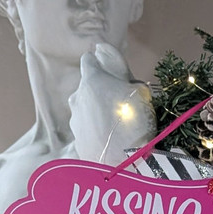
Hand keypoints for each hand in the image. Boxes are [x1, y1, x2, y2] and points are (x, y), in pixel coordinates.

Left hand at [69, 43, 154, 165]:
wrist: (123, 166)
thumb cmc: (135, 123)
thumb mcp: (137, 88)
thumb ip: (118, 66)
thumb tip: (101, 46)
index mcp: (91, 80)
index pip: (89, 59)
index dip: (102, 62)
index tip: (114, 71)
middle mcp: (77, 98)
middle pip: (87, 86)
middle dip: (101, 89)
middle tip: (121, 101)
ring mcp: (75, 121)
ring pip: (85, 108)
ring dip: (97, 111)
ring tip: (117, 125)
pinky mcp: (77, 141)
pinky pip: (87, 128)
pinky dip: (97, 130)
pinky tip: (112, 139)